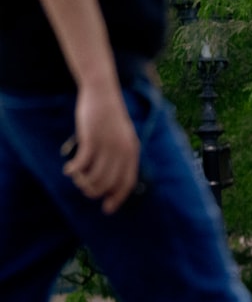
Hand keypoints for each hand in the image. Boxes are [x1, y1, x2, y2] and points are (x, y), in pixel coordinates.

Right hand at [65, 87, 139, 213]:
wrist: (102, 93)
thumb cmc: (110, 116)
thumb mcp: (122, 137)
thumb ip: (121, 155)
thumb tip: (111, 176)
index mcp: (132, 152)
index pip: (127, 183)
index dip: (117, 198)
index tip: (108, 208)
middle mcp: (122, 152)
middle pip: (109, 183)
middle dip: (95, 191)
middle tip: (85, 189)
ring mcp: (107, 146)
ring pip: (95, 176)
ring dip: (83, 181)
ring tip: (76, 178)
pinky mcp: (92, 140)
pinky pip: (82, 164)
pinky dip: (74, 170)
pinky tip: (69, 169)